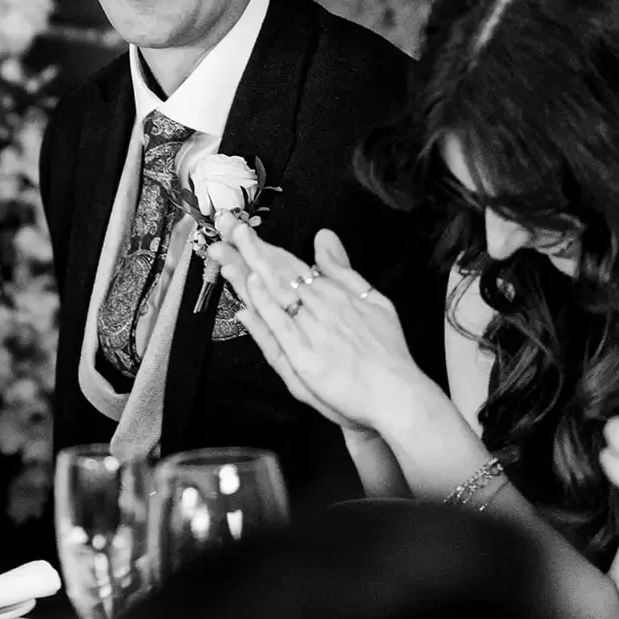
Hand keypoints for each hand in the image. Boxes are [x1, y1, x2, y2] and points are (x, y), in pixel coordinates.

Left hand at [213, 215, 429, 435]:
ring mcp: (310, 330)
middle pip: (277, 272)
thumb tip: (324, 236)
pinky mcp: (305, 356)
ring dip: (247, 268)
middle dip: (247, 248)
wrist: (396, 392)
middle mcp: (319, 306)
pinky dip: (265, 304)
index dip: (262, 246)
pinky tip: (251, 284)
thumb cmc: (386, 349)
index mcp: (332, 292)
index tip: (239, 229)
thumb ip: (343, 269)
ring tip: (225, 248)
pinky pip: (280, 326)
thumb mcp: (373, 299)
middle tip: (223, 226)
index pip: (290, 264)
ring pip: (274, 293)